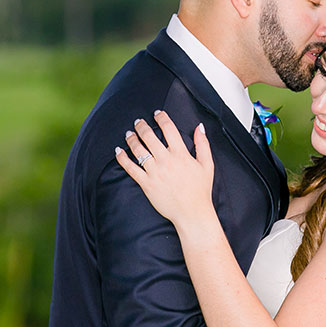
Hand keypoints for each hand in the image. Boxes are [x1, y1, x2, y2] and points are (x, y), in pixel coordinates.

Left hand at [115, 111, 215, 228]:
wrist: (192, 213)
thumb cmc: (201, 190)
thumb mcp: (207, 165)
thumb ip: (203, 144)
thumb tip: (199, 127)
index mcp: (181, 154)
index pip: (169, 128)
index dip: (161, 118)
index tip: (157, 113)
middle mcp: (166, 160)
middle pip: (149, 136)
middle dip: (142, 126)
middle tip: (138, 121)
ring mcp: (154, 172)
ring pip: (138, 150)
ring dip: (131, 138)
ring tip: (129, 133)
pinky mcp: (146, 183)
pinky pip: (130, 168)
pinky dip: (122, 158)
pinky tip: (118, 151)